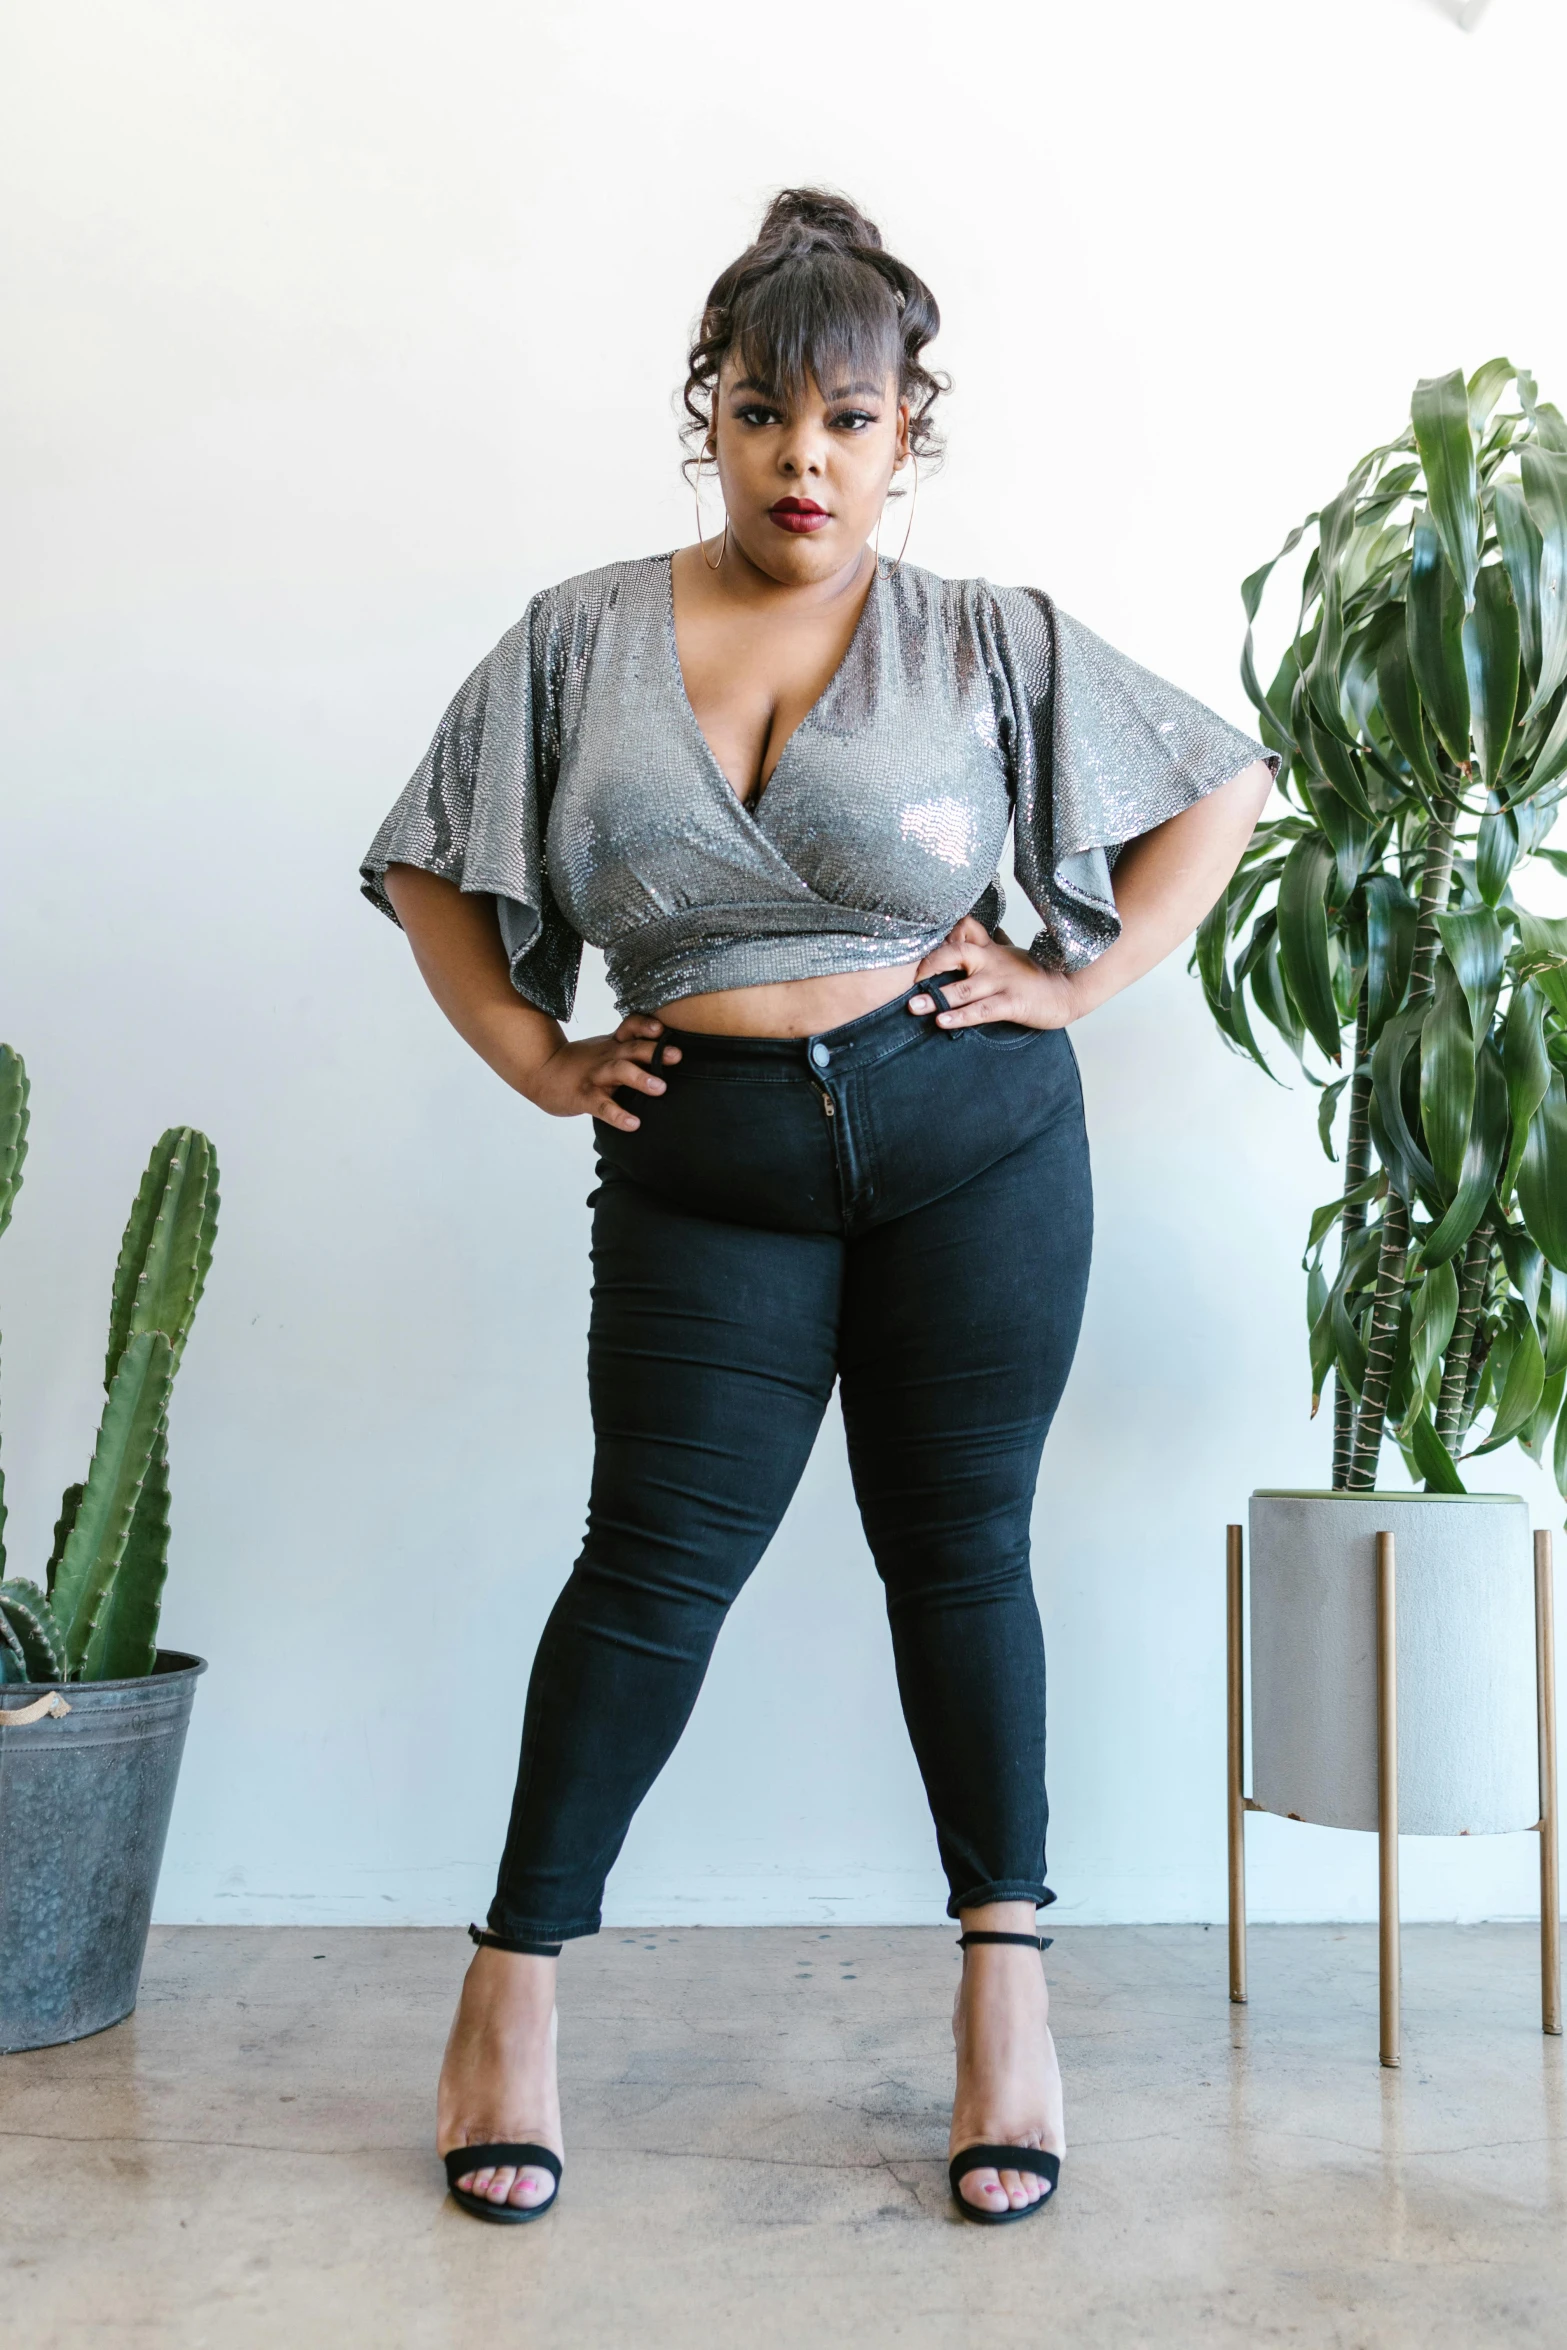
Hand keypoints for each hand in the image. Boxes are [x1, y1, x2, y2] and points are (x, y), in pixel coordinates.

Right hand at [524, 1015, 680, 1131]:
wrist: (541, 1072)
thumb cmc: (581, 1062)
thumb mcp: (605, 1048)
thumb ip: (631, 1046)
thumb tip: (670, 1051)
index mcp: (613, 1044)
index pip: (631, 1027)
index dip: (646, 1025)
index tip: (662, 1029)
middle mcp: (607, 1057)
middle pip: (631, 1048)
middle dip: (654, 1051)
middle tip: (677, 1056)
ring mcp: (595, 1076)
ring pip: (618, 1072)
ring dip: (639, 1078)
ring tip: (661, 1088)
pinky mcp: (583, 1097)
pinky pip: (602, 1106)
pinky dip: (618, 1115)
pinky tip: (633, 1124)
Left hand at [907, 918, 1075, 1030]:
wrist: (1070, 990)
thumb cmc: (1037, 974)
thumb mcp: (1009, 954)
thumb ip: (987, 944)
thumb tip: (966, 933)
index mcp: (991, 950)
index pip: (964, 929)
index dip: (942, 933)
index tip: (920, 944)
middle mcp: (992, 962)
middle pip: (956, 953)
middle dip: (930, 964)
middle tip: (910, 977)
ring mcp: (1001, 983)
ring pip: (963, 988)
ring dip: (936, 997)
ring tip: (914, 1006)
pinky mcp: (1011, 1003)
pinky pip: (980, 1010)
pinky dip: (960, 1017)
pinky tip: (942, 1022)